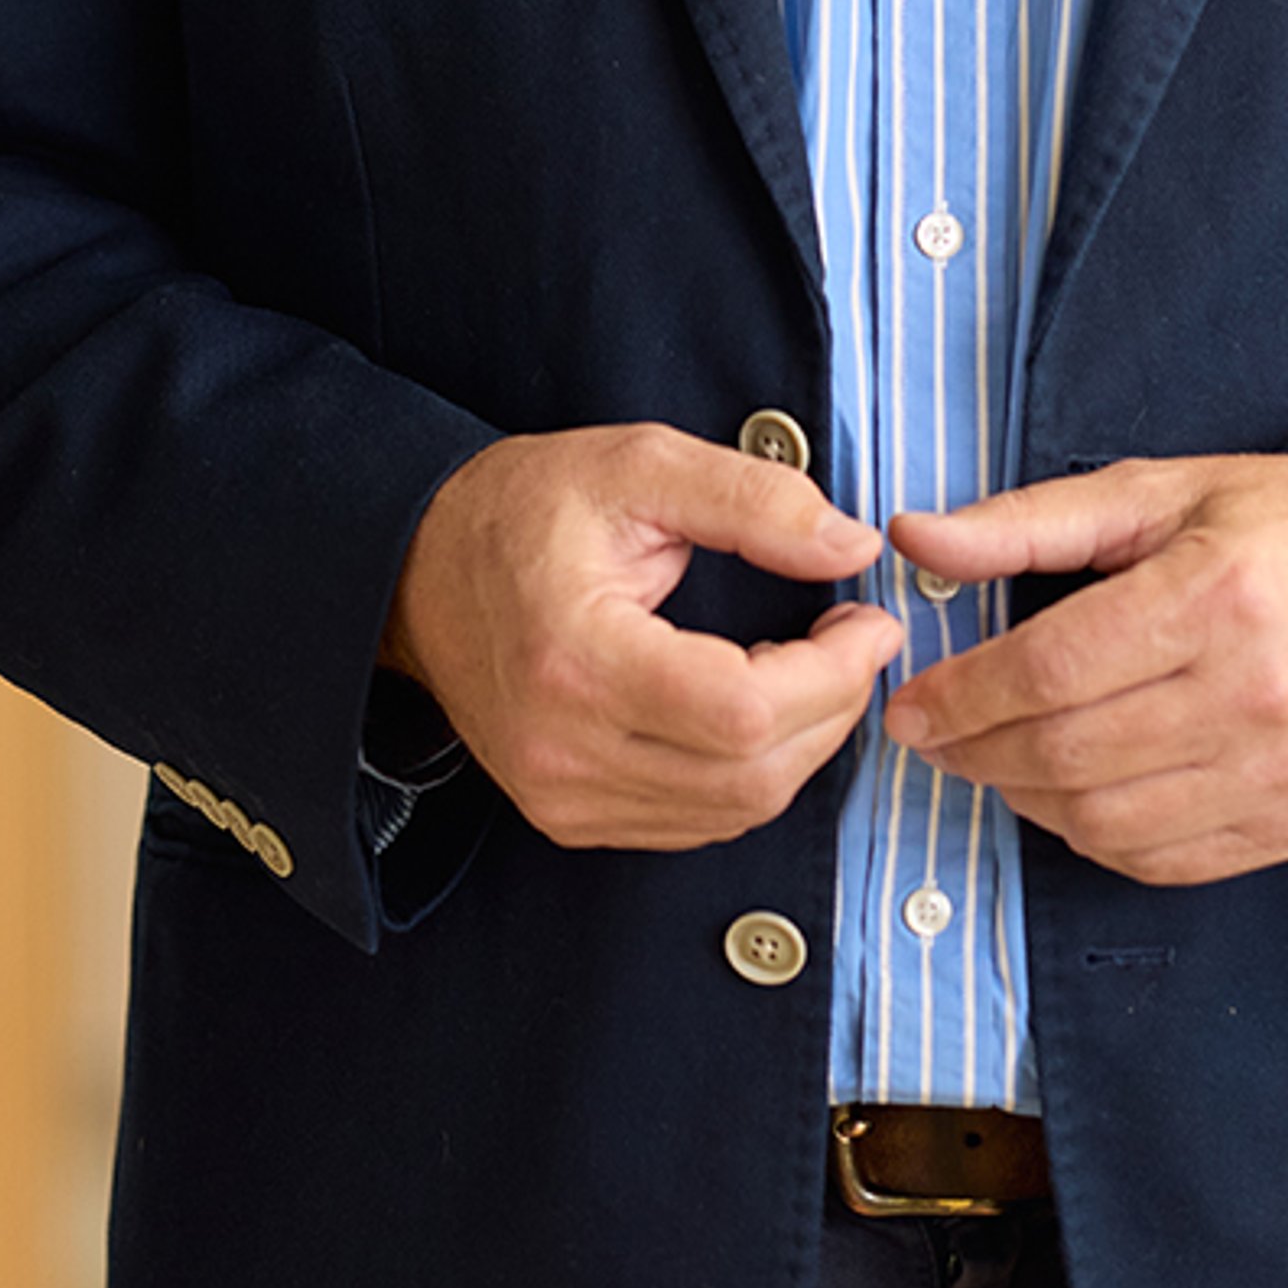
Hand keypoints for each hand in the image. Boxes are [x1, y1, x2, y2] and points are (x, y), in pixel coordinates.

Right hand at [381, 425, 904, 849]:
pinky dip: (751, 773)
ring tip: (817, 666)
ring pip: (731, 812)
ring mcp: (563, 797)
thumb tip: (851, 546)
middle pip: (748, 775)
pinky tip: (764, 709)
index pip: (740, 710)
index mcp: (577, 659)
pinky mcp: (569, 816)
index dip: (829, 674)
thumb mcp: (641, 465)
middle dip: (832, 708)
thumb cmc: (525, 510)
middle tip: (855, 636)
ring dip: (801, 746)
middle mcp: (565, 750)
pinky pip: (695, 822)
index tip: (867, 619)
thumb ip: (754, 500)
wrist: (419, 568)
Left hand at [879, 454, 1287, 885]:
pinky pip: (1159, 859)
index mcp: (1214, 594)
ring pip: (1103, 818)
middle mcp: (1251, 692)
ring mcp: (1278, 771)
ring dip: (1023, 798)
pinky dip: (1093, 835)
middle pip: (1068, 752)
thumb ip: (1029, 522)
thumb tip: (918, 537)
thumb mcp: (1157, 493)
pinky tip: (1068, 793)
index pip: (1052, 668)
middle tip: (934, 735)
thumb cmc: (1282, 527)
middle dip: (976, 751)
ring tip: (996, 758)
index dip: (964, 694)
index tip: (914, 701)